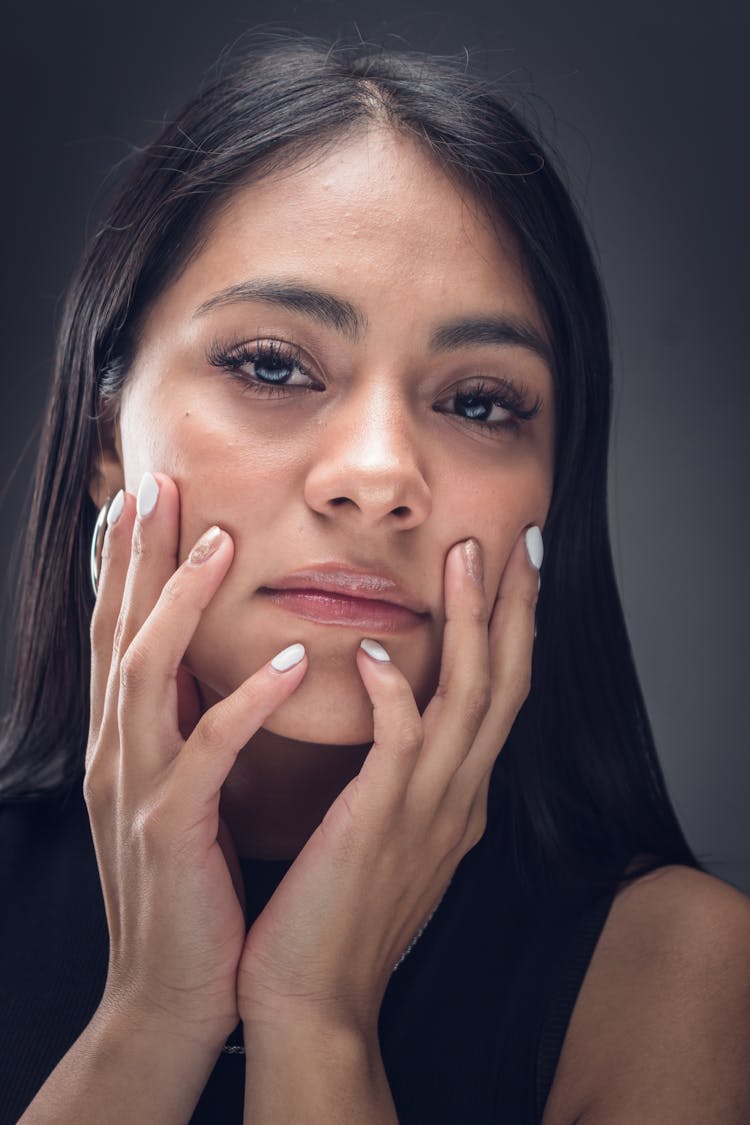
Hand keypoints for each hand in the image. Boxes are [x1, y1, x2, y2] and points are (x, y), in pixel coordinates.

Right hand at [85, 472, 307, 1047]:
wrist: (172, 992)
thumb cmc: (191, 884)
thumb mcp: (179, 791)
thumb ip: (185, 727)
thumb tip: (205, 665)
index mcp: (125, 741)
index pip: (121, 632)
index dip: (129, 564)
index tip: (149, 499)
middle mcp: (116, 752)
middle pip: (119, 631)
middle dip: (136, 556)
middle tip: (158, 484)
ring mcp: (135, 789)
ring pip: (146, 674)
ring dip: (178, 604)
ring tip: (219, 543)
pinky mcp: (170, 830)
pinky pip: (205, 753)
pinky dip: (242, 702)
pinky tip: (283, 661)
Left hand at [236, 528, 539, 1038]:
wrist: (314, 1001)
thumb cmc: (338, 913)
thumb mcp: (389, 834)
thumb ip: (402, 778)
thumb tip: (399, 718)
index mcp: (458, 796)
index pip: (500, 696)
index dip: (514, 630)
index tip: (512, 571)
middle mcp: (457, 797)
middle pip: (505, 683)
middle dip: (515, 608)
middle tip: (517, 541)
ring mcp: (427, 812)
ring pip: (470, 700)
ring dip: (474, 624)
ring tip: (468, 558)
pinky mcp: (379, 827)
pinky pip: (400, 746)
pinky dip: (393, 695)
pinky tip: (372, 653)